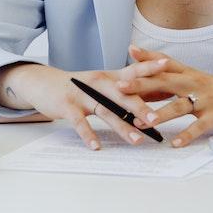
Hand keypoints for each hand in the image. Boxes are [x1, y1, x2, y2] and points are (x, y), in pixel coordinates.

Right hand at [1, 60, 170, 149]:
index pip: (133, 70)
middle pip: (122, 94)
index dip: (150, 66)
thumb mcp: (102, 83)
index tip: (169, 66)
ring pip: (105, 111)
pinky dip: (88, 135)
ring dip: (121, 126)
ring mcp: (82, 94)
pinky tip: (96, 146)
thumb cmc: (79, 86)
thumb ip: (124, 88)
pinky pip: (80, 123)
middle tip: (156, 120)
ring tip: (136, 140)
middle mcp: (98, 83)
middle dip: (140, 107)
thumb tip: (154, 95)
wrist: (44, 82)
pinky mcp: (67, 106)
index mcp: (110, 77)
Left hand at [113, 44, 212, 147]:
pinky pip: (199, 126)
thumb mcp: (197, 81)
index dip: (148, 56)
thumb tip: (151, 78)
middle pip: (166, 81)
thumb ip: (176, 79)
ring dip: (162, 112)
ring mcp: (206, 98)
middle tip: (121, 87)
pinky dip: (187, 135)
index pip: (166, 62)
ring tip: (146, 121)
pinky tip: (175, 143)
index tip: (130, 51)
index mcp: (190, 73)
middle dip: (142, 84)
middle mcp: (196, 82)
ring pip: (181, 104)